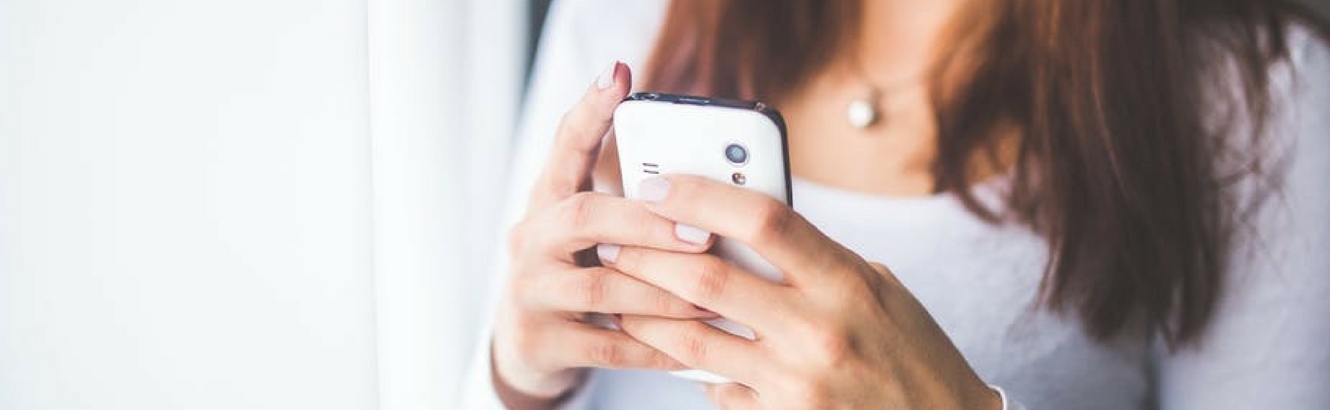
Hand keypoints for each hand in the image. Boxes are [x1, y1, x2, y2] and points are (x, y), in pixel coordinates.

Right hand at [491, 63, 716, 408]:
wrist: (529, 347)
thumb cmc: (582, 275)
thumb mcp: (597, 235)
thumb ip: (636, 207)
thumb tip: (714, 183)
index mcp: (548, 202)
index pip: (565, 146)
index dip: (591, 111)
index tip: (619, 73)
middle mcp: (530, 239)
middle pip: (583, 214)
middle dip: (648, 222)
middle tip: (703, 232)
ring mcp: (529, 291)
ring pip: (600, 287)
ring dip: (662, 293)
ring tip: (712, 298)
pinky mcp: (539, 341)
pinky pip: (605, 346)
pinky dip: (652, 348)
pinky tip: (690, 349)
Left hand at [599, 175, 1001, 409]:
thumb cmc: (912, 352)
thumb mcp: (878, 288)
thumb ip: (816, 260)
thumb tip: (743, 227)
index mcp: (848, 281)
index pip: (763, 219)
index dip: (702, 195)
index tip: (660, 183)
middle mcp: (820, 330)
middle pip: (709, 279)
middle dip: (649, 254)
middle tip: (615, 239)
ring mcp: (798, 383)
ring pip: (694, 341)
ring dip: (646, 312)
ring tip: (619, 291)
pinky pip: (717, 390)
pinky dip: (691, 368)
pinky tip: (672, 349)